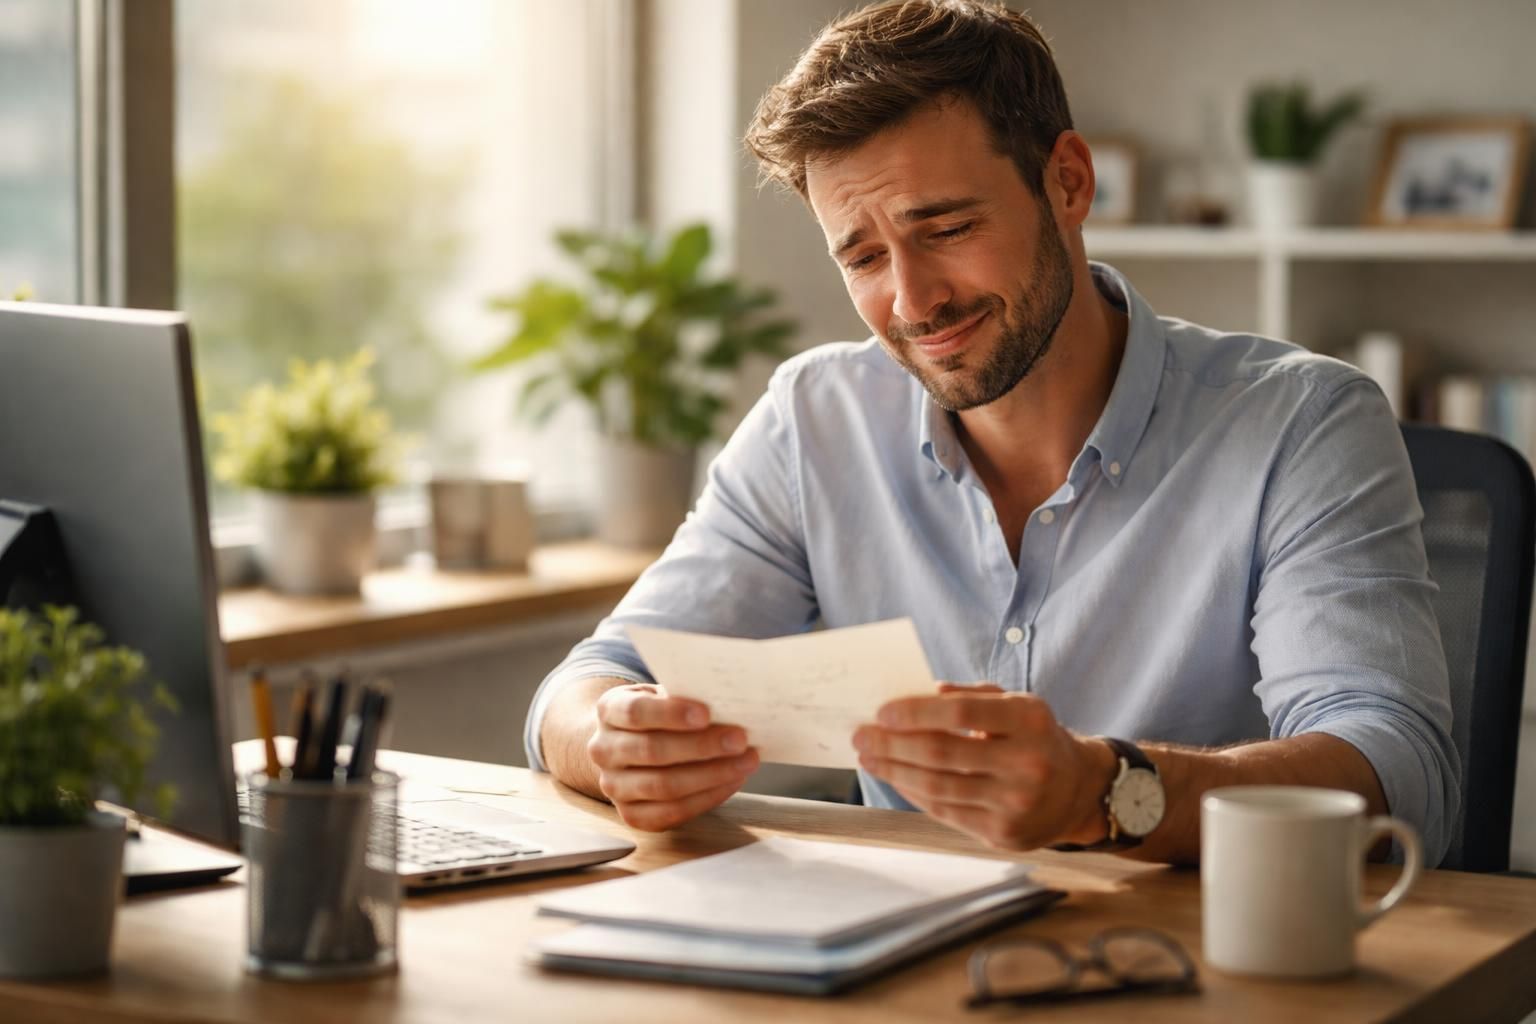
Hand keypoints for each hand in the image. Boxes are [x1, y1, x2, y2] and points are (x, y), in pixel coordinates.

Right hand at [587, 683, 759, 830]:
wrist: (628, 744)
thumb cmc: (657, 714)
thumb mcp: (662, 695)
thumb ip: (685, 696)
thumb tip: (728, 705)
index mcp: (609, 710)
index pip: (635, 712)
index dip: (671, 714)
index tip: (706, 714)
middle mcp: (603, 749)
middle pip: (652, 751)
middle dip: (702, 746)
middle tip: (740, 740)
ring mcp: (613, 786)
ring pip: (663, 786)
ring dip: (711, 774)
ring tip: (745, 762)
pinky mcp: (631, 815)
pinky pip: (672, 812)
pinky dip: (707, 797)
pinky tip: (732, 781)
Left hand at [852, 683, 1114, 849]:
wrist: (1078, 792)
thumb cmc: (1034, 738)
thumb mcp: (1016, 705)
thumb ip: (971, 696)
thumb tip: (921, 692)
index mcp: (1029, 721)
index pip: (961, 713)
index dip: (916, 712)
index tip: (882, 712)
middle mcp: (1027, 764)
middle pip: (942, 753)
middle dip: (892, 744)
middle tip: (861, 736)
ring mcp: (1016, 804)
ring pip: (938, 787)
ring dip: (894, 771)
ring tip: (869, 758)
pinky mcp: (1003, 834)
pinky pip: (945, 812)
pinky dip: (913, 793)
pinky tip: (895, 778)